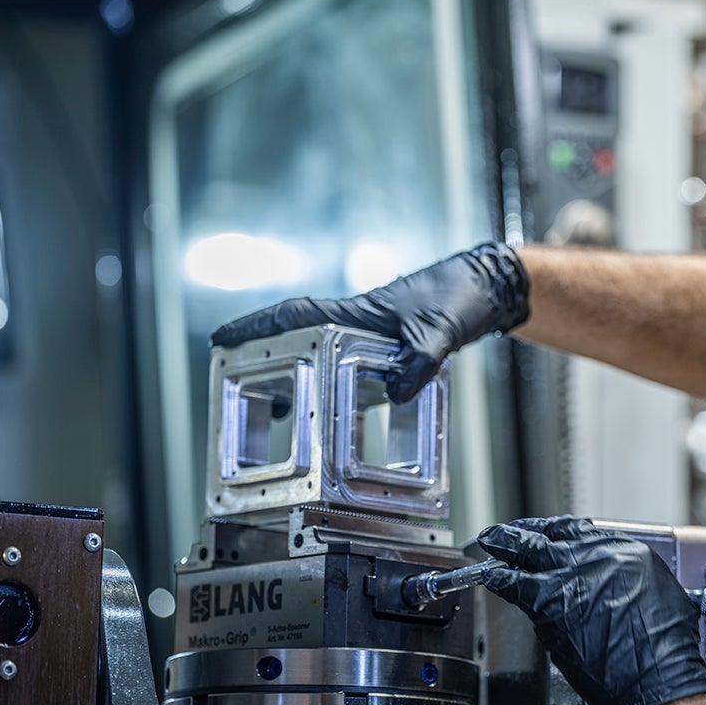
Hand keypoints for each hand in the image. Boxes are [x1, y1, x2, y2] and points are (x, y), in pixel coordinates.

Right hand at [209, 242, 528, 402]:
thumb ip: (419, 360)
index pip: (294, 315)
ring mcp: (368, 338)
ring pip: (318, 356)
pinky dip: (333, 389)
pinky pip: (346, 370)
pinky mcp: (385, 350)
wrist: (484, 291)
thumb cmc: (457, 296)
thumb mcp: (439, 331)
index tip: (220, 338)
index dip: (255, 326)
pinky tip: (332, 414)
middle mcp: (355, 323)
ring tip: (274, 410)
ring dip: (295, 377)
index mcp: (356, 312)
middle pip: (295, 337)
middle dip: (261, 356)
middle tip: (231, 380)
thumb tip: (397, 393)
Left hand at [478, 516, 705, 704]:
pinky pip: (516, 587)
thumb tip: (605, 581)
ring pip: (527, 554)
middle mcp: (595, 558)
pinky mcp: (549, 606)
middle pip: (548, 536)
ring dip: (505, 546)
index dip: (554, 530)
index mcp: (624, 552)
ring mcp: (570, 579)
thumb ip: (625, 579)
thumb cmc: (664, 649)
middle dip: (522, 532)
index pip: (579, 531)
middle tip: (505, 532)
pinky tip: (492, 579)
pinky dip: (501, 581)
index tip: (543, 531)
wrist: (655, 679)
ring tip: (490, 542)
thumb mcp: (657, 593)